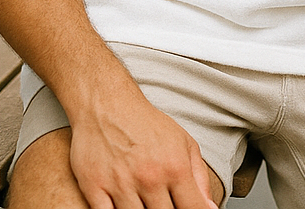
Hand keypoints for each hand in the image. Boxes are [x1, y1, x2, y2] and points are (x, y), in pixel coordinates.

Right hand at [66, 85, 215, 208]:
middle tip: (163, 205)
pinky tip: (122, 207)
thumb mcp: (184, 143)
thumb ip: (199, 177)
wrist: (108, 105)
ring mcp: (120, 185)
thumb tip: (210, 208)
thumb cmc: (147, 125)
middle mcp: (149, 178)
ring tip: (145, 205)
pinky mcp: (94, 187)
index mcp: (175, 168)